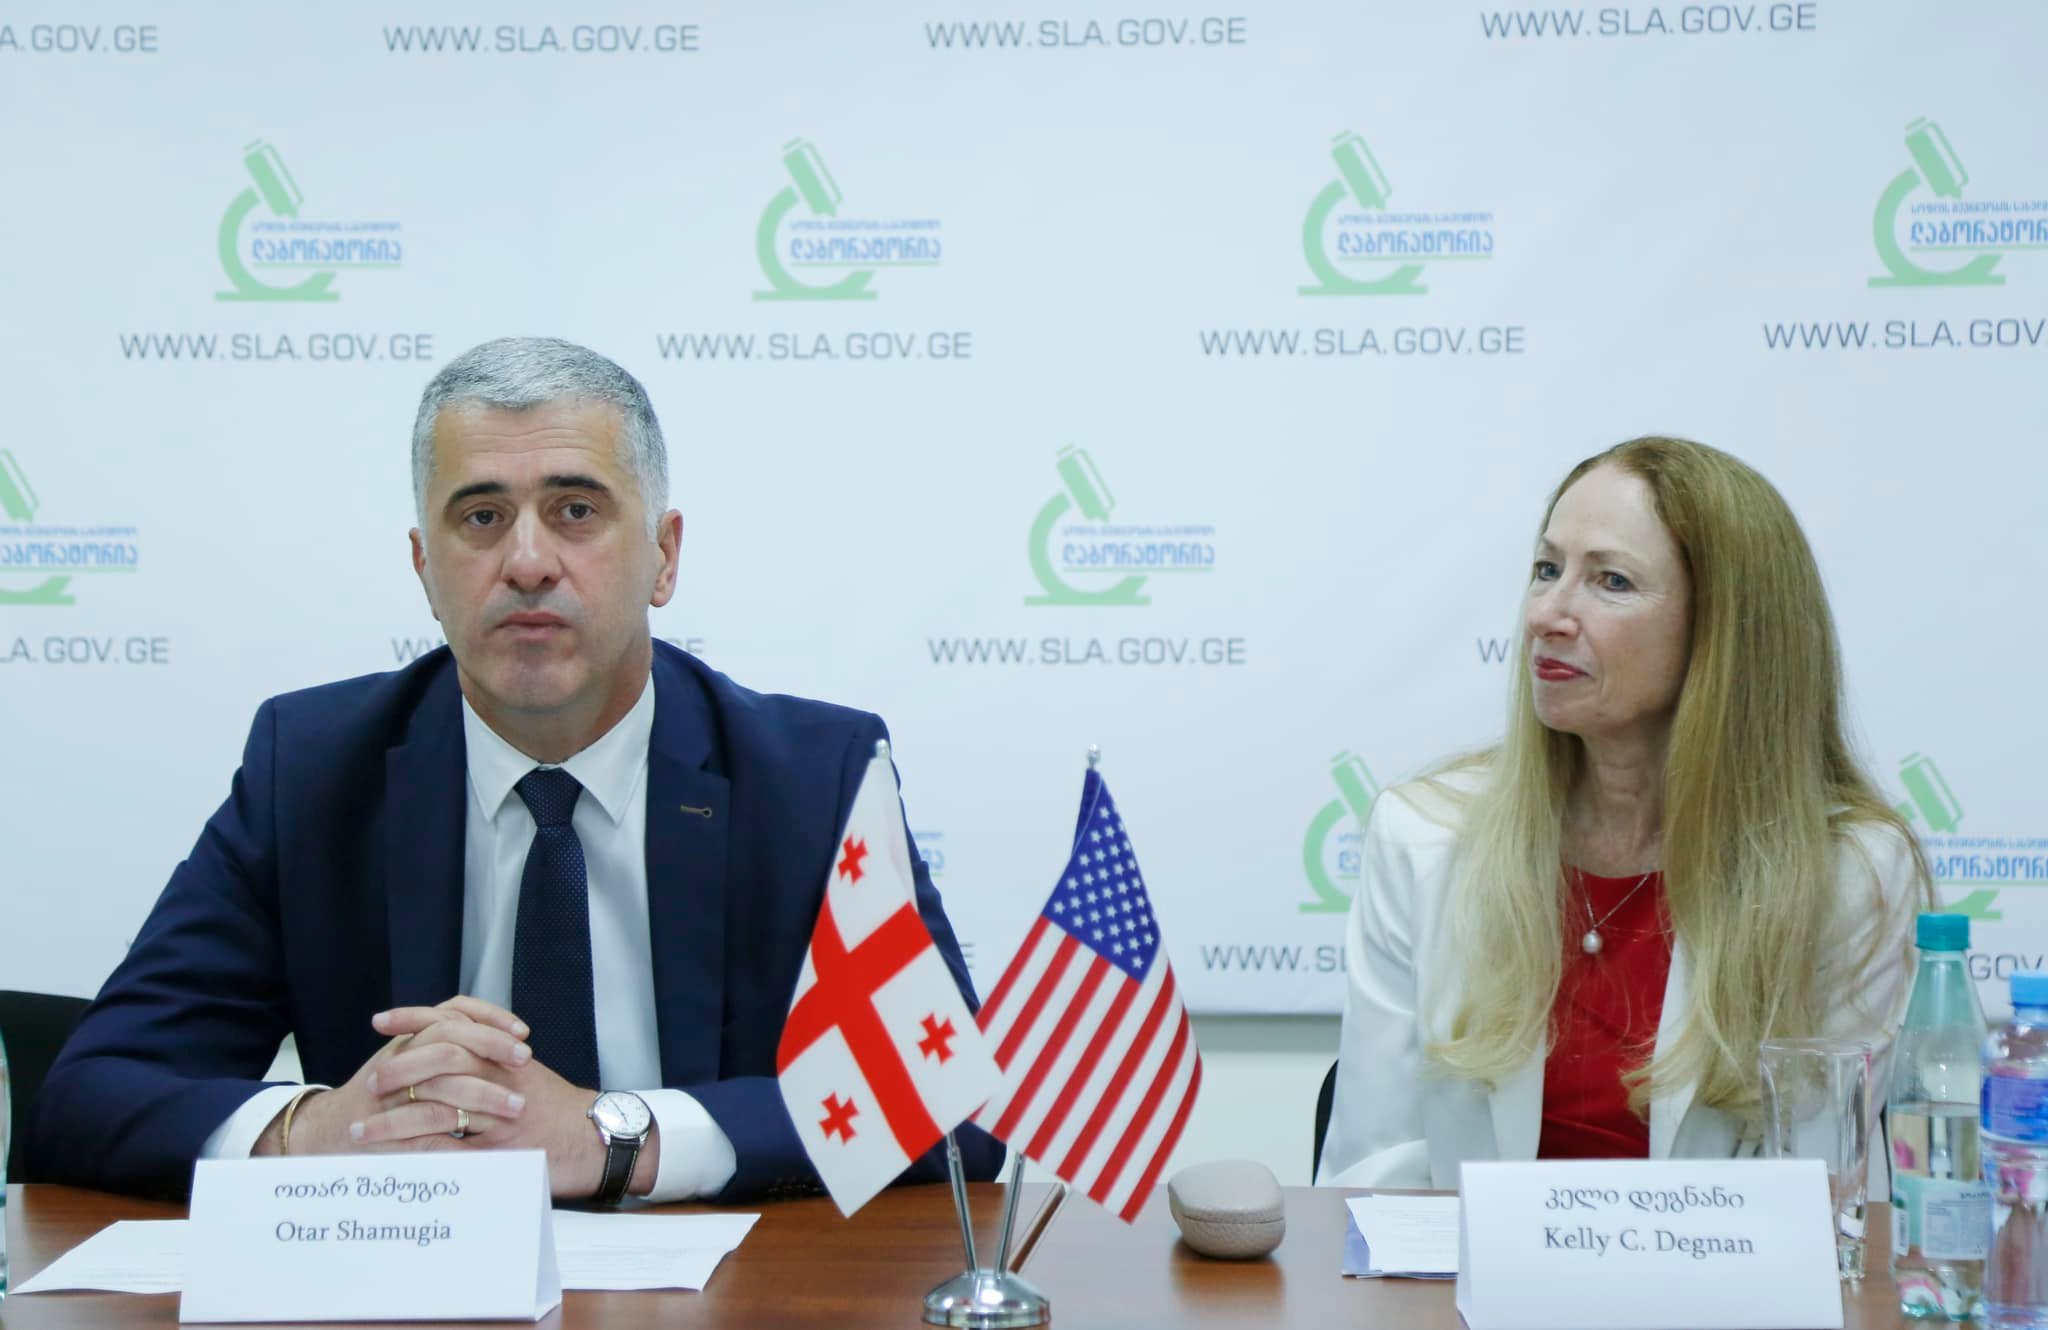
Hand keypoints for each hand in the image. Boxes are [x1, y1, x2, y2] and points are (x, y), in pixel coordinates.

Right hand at [257, 996, 528, 1158]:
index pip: (454, 1012)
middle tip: (525, 1061)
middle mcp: (402, 1056)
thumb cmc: (382, 1100)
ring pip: (442, 1081)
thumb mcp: (412, 1065)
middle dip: (493, 1048)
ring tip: (516, 1107)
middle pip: (451, 1037)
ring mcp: (392, 1090)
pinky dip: (455, 1132)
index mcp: (411, 1040)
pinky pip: (425, 1125)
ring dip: (484, 1093)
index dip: (490, 1018)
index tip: (523, 1033)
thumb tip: (503, 1046)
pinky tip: (481, 1136)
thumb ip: (447, 1053)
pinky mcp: (386, 1126)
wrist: (331, 1132)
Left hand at [356, 999, 657, 1199]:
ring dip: (392, 1121)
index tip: (380, 1021)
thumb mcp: (526, 1072)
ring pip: (434, 1110)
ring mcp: (498, 1114)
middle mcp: (500, 1077)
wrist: (598, 1138)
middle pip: (438, 1063)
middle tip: (370, 1081)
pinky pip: (448, 1150)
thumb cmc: (560, 1107)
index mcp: (503, 1053)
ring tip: (361, 1130)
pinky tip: (390, 1161)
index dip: (413, 1019)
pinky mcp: (499, 1150)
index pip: (452, 1024)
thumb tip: (451, 1049)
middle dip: (397, 1070)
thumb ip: (491, 1057)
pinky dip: (415, 1154)